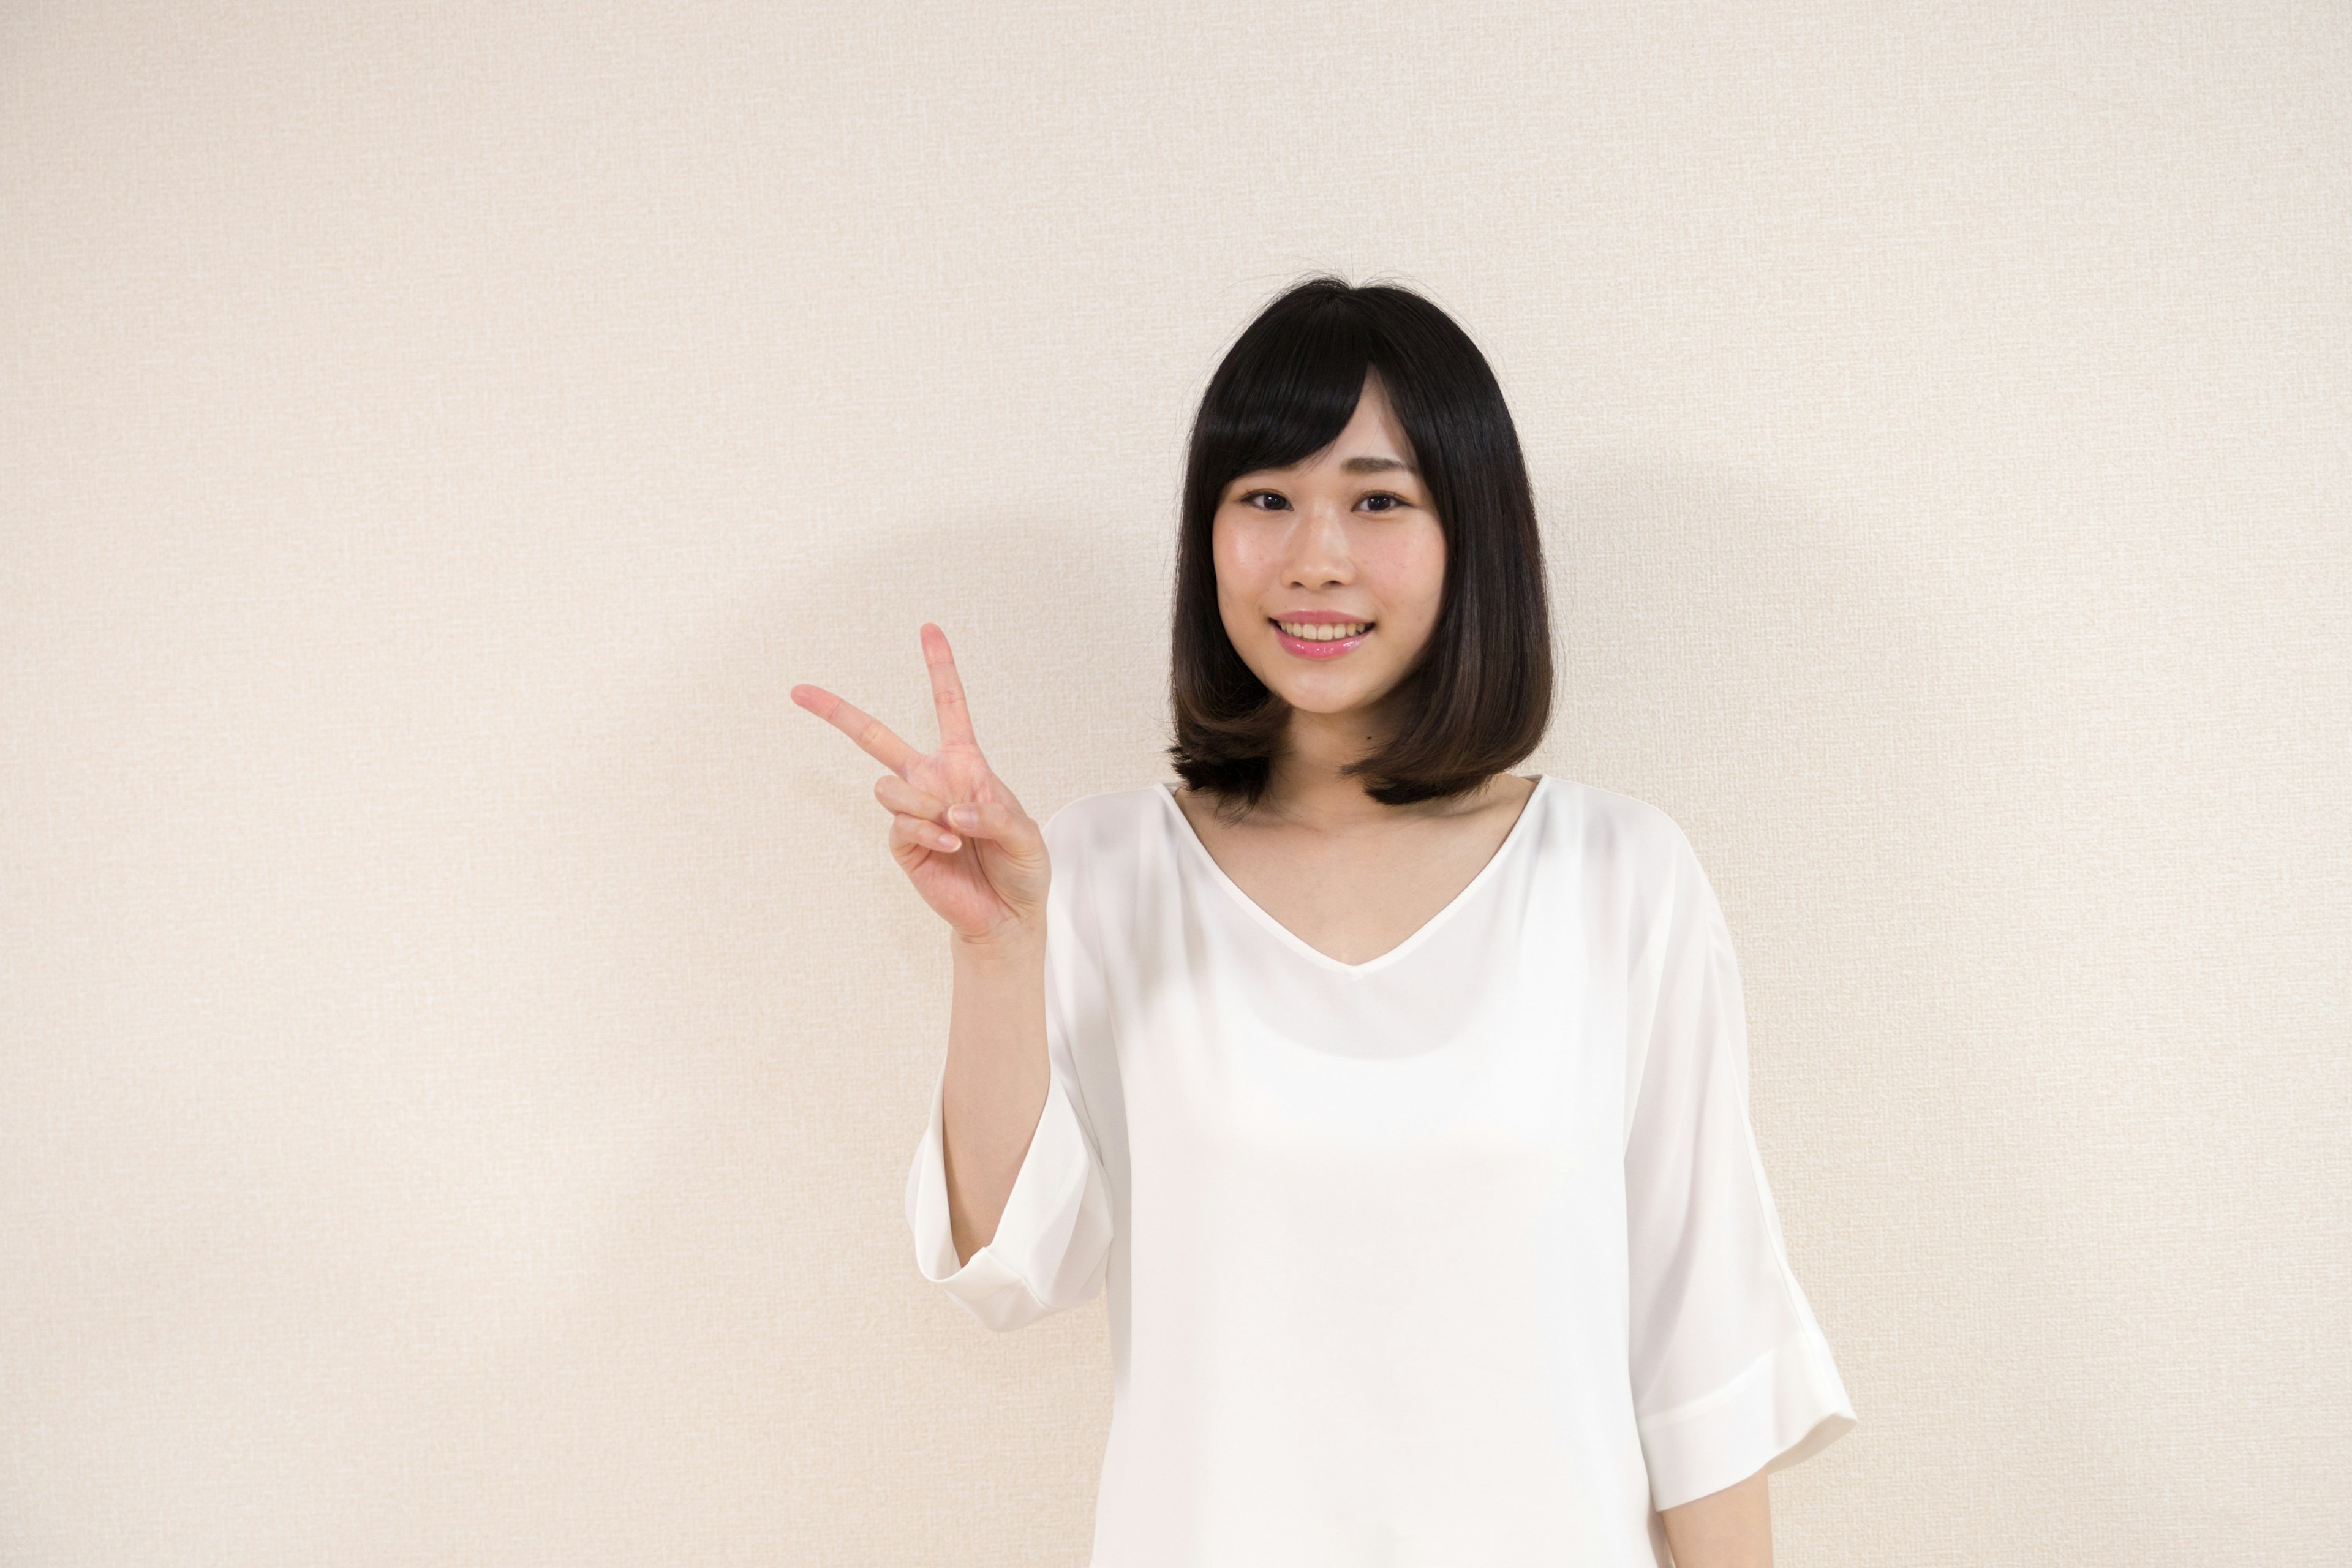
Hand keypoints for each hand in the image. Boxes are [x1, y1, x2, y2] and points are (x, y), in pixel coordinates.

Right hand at [792, 623, 1048, 950]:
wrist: (1006, 914)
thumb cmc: (1020, 866)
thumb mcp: (1024, 832)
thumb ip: (994, 812)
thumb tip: (952, 807)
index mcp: (963, 764)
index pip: (948, 708)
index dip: (939, 668)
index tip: (928, 629)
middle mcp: (931, 781)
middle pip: (876, 738)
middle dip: (837, 713)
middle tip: (799, 690)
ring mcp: (913, 812)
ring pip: (889, 787)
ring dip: (924, 805)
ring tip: (957, 830)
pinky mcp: (903, 844)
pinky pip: (899, 823)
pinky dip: (928, 831)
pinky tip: (950, 845)